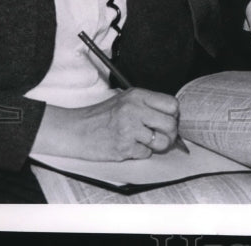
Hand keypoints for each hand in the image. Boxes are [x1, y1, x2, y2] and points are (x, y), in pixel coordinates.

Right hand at [35, 88, 180, 160]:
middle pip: (170, 125)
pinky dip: (140, 153)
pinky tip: (129, 146)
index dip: (174, 115)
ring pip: (161, 142)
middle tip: (162, 136)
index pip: (172, 104)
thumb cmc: (101, 116)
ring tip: (144, 142)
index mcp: (137, 95)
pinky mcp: (123, 147)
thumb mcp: (125, 100)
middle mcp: (135, 110)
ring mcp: (129, 129)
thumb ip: (148, 105)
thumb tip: (173, 118)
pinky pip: (145, 154)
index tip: (168, 120)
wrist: (76, 130)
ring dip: (156, 146)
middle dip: (169, 134)